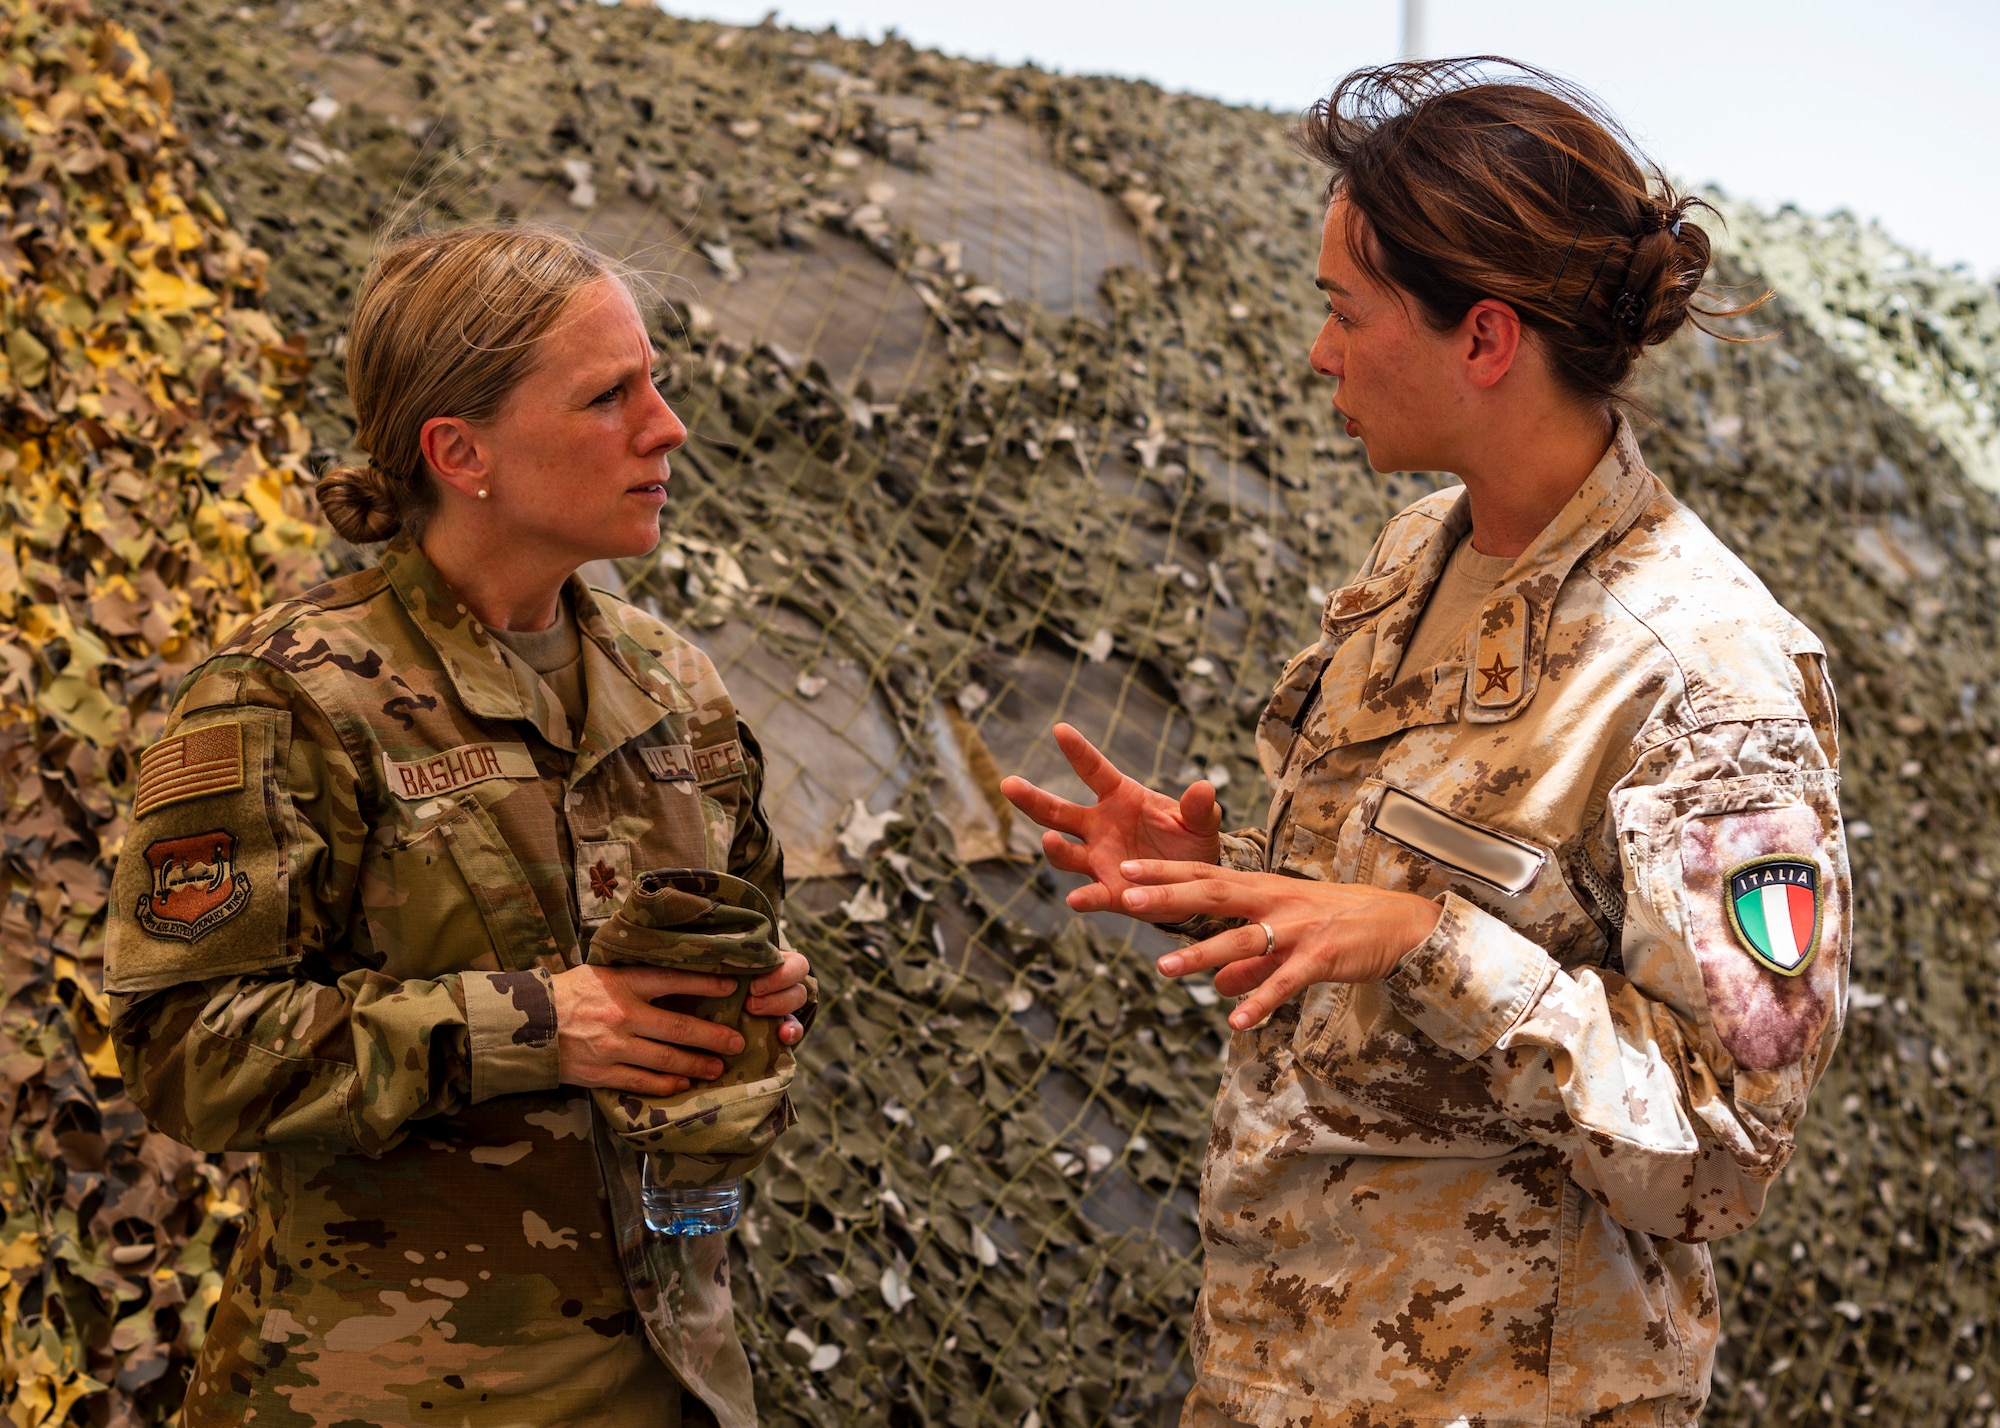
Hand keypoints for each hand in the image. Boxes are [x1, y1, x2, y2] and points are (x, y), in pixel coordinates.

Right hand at [551, 953, 810, 1096]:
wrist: (524, 1025)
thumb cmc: (567, 994)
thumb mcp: (601, 974)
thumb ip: (635, 978)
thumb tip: (676, 978)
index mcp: (622, 983)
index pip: (673, 980)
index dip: (706, 984)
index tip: (731, 987)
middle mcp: (622, 1015)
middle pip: (680, 1028)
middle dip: (713, 1037)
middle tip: (737, 1043)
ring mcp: (613, 1047)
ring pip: (666, 1060)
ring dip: (696, 1065)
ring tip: (717, 1067)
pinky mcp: (602, 1073)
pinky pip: (643, 1082)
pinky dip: (667, 1085)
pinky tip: (683, 1085)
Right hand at [999, 723, 1222, 914]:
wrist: (1193, 884)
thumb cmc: (1190, 840)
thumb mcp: (1200, 821)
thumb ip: (1199, 807)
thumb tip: (1204, 786)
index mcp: (1120, 798)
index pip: (1093, 770)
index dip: (1077, 751)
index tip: (1059, 729)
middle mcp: (1099, 827)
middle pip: (1057, 811)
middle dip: (1031, 798)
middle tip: (1009, 784)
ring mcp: (1098, 859)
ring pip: (1065, 852)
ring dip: (1055, 848)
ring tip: (1049, 841)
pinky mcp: (1108, 892)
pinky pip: (1091, 895)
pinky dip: (1083, 898)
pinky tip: (1075, 900)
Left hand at [1118, 859, 1442, 1030]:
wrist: (1401, 925)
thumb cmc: (1340, 924)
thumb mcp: (1289, 937)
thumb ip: (1251, 965)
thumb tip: (1217, 988)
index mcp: (1265, 889)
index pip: (1207, 874)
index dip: (1166, 872)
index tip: (1125, 870)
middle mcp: (1276, 901)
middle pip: (1215, 894)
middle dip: (1169, 897)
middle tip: (1127, 899)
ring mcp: (1298, 929)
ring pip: (1243, 940)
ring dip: (1202, 954)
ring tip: (1164, 968)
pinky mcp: (1322, 958)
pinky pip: (1285, 983)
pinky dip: (1261, 1001)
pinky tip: (1237, 1022)